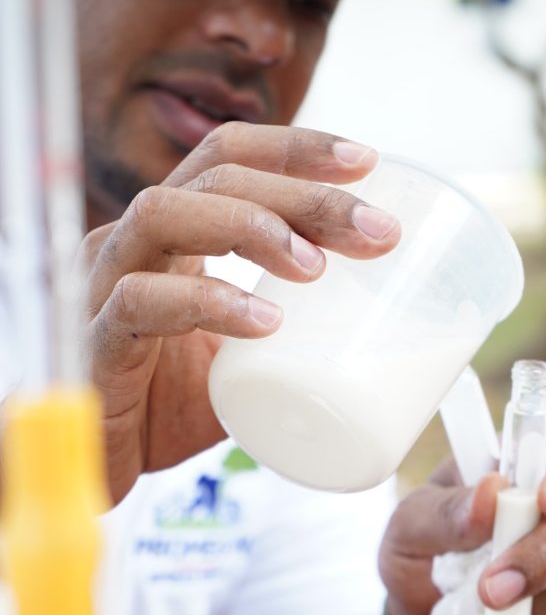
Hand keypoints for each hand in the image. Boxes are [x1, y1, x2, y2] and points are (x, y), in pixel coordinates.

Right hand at [79, 124, 399, 502]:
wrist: (102, 465)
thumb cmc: (171, 406)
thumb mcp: (246, 358)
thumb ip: (293, 336)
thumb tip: (382, 334)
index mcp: (174, 235)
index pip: (228, 157)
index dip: (295, 149)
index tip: (368, 162)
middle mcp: (134, 243)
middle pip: (214, 177)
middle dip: (303, 193)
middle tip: (376, 232)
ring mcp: (104, 286)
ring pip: (165, 213)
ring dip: (251, 227)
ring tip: (318, 268)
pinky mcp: (92, 342)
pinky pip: (139, 300)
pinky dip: (206, 301)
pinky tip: (263, 322)